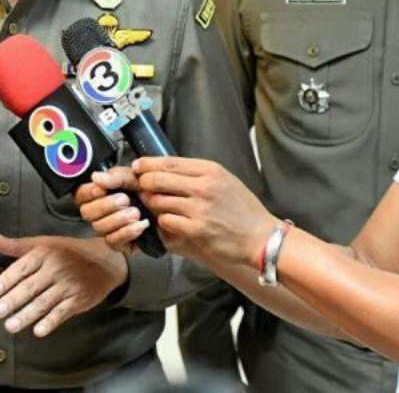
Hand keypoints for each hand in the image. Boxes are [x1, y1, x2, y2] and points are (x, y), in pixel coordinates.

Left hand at [0, 231, 127, 337]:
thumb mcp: (44, 243)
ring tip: (10, 326)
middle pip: (31, 287)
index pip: (23, 267)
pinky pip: (62, 313)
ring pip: (44, 302)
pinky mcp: (78, 301)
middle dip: (13, 300)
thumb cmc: (67, 252)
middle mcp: (55, 269)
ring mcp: (67, 286)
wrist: (105, 261)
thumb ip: (16, 245)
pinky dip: (51, 322)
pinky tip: (38, 331)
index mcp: (44, 254)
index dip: (7, 279)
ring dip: (27, 315)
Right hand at [74, 167, 149, 253]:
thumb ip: (116, 176)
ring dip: (118, 219)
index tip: (101, 189)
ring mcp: (109, 228)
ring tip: (136, 212)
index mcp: (101, 193)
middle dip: (105, 206)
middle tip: (125, 200)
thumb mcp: (136, 177)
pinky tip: (140, 225)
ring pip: (99, 228)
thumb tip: (95, 177)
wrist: (175, 210)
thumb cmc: (154, 191)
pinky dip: (127, 232)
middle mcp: (101, 212)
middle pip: (87, 213)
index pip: (81, 194)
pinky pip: (113, 241)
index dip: (88, 193)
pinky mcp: (121, 244)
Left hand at [133, 157, 274, 270]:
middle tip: (141, 189)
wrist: (261, 237)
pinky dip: (164, 222)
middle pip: (157, 180)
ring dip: (153, 205)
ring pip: (157, 201)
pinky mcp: (196, 229)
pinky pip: (166, 221)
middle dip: (144, 184)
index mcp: (209, 170)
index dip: (147, 164)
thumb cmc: (242, 208)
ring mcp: (199, 209)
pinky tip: (170, 223)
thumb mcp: (223, 180)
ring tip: (157, 208)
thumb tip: (165, 169)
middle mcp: (203, 187)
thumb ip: (196, 174)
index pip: (168, 162)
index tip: (138, 167)